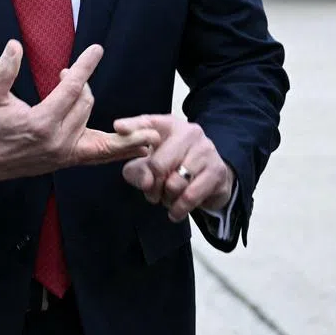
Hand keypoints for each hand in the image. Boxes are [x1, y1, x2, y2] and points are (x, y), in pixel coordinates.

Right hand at [0, 41, 158, 184]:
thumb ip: (3, 71)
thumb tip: (15, 45)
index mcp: (40, 123)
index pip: (71, 89)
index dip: (84, 67)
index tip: (97, 49)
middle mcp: (58, 140)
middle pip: (84, 102)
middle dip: (79, 82)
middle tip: (65, 73)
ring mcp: (67, 153)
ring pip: (91, 118)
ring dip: (89, 99)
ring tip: (88, 89)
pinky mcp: (71, 160)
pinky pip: (102, 153)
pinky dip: (122, 148)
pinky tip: (143, 145)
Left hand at [115, 114, 233, 222]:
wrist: (212, 177)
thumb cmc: (176, 165)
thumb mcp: (151, 164)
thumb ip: (137, 171)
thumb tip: (147, 182)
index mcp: (170, 125)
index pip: (148, 122)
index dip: (132, 126)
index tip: (119, 128)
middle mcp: (190, 132)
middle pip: (158, 164)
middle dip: (152, 186)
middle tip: (152, 194)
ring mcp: (205, 150)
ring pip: (174, 183)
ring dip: (166, 199)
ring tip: (167, 198)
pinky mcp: (217, 171)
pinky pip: (190, 196)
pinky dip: (178, 209)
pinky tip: (175, 212)